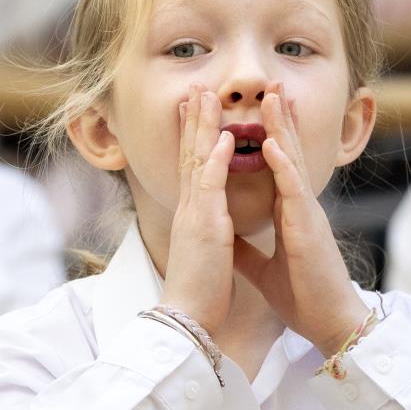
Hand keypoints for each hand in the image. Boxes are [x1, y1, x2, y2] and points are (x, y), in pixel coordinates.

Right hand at [158, 85, 236, 332]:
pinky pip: (210, 188)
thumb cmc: (199, 293)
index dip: (193, 138)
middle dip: (193, 121)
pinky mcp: (205, 228)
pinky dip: (215, 161)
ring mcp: (194, 216)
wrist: (188, 320)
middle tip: (196, 89)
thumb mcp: (204, 255)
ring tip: (206, 97)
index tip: (196, 112)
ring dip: (202, 127)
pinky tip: (222, 138)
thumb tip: (212, 226)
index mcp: (192, 217)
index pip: (192, 169)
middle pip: (189, 155)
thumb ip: (207, 234)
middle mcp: (189, 210)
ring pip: (197, 162)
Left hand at [231, 89, 368, 355]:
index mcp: (290, 214)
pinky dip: (282, 165)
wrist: (328, 325)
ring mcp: (306, 214)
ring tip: (273, 96)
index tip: (256, 110)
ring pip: (292, 162)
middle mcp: (299, 207)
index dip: (269, 137)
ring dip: (282, 128)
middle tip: (271, 84)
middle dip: (279, 119)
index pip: (277, 166)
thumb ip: (248, 249)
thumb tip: (230, 236)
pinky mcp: (308, 229)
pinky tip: (272, 143)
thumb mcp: (264, 269)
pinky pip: (294, 190)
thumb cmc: (303, 297)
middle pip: (287, 153)